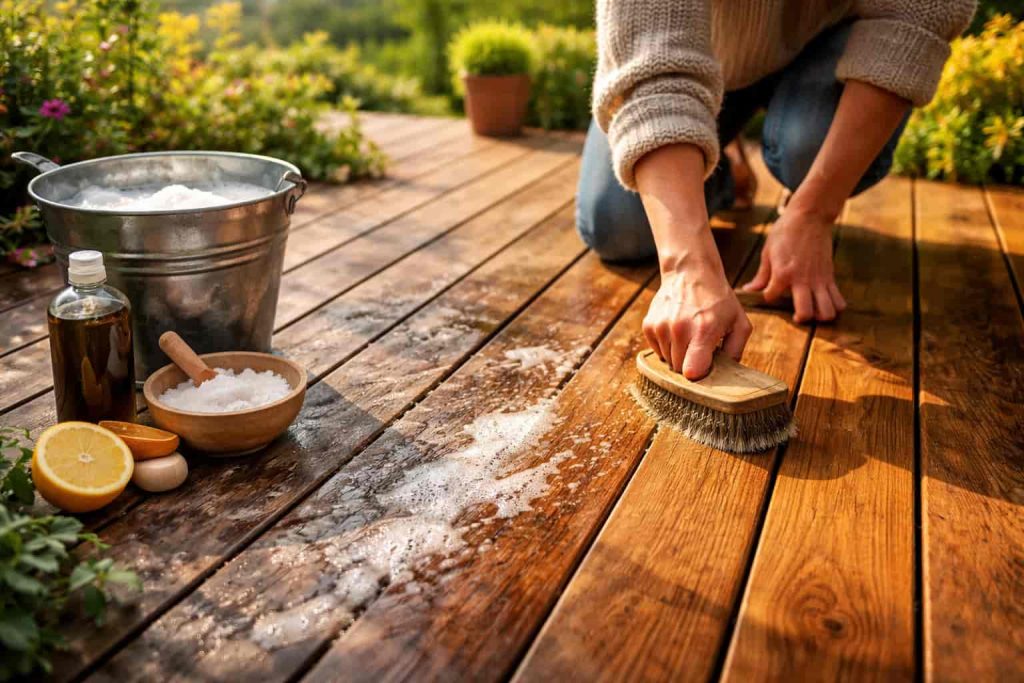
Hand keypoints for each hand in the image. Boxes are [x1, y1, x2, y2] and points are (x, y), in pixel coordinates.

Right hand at [643, 259, 751, 379]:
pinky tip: (676, 332)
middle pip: (679, 369)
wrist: (690, 273)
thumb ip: (736, 351)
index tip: (705, 369)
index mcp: (704, 330)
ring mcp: (661, 327)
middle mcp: (679, 329)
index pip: (691, 371)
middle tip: (700, 348)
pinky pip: (656, 351)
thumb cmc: (718, 300)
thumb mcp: (739, 323)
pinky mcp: (649, 325)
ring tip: (688, 337)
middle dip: (690, 364)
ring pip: (666, 361)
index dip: (699, 376)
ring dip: (678, 355)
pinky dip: (666, 347)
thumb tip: (726, 374)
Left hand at [742, 206, 846, 322]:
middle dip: (800, 319)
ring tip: (813, 310)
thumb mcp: (768, 252)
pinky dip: (834, 306)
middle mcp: (802, 279)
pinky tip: (824, 302)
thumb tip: (748, 290)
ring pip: (828, 311)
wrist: (810, 216)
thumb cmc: (785, 232)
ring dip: (820, 316)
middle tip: (795, 313)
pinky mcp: (830, 276)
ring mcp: (819, 279)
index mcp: (783, 272)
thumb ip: (761, 275)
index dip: (767, 296)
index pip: (771, 297)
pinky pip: (838, 299)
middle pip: (806, 313)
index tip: (769, 290)